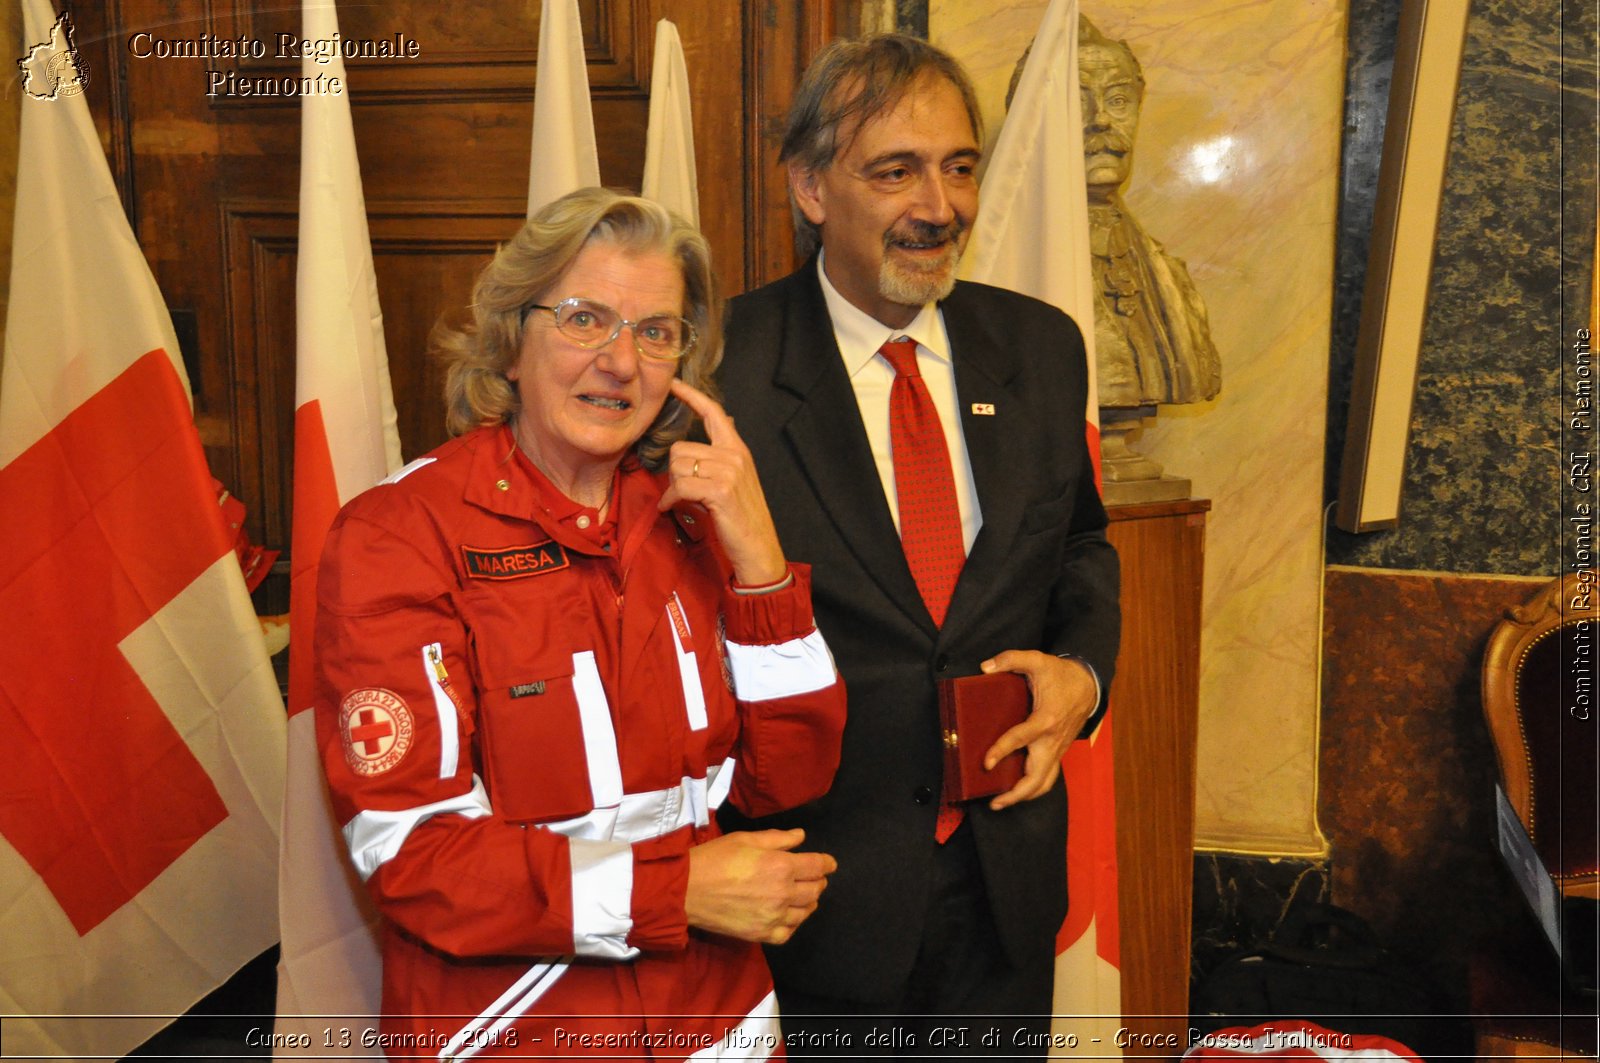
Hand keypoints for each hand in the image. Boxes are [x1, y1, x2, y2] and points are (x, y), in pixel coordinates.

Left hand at [659, 379, 787, 585]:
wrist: (758, 547)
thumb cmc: (742, 516)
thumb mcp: (736, 479)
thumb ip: (720, 456)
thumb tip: (706, 433)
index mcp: (737, 448)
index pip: (714, 413)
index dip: (691, 396)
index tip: (674, 384)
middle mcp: (734, 454)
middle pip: (680, 448)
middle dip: (675, 472)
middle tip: (683, 490)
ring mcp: (728, 471)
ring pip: (677, 467)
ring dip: (673, 487)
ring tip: (684, 500)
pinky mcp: (720, 490)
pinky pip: (679, 486)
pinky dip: (670, 500)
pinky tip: (671, 508)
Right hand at [685, 829, 836, 944]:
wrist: (686, 890)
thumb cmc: (714, 859)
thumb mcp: (746, 839)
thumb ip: (778, 839)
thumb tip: (801, 837)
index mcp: (781, 866)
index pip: (817, 866)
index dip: (827, 863)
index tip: (830, 864)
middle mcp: (782, 893)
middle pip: (814, 889)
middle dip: (818, 881)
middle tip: (815, 877)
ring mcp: (773, 917)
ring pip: (804, 912)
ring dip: (809, 902)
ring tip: (804, 897)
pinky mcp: (761, 934)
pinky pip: (788, 933)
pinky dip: (793, 924)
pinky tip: (789, 917)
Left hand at [978, 651, 1097, 810]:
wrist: (1088, 685)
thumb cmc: (1061, 674)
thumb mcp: (1037, 660)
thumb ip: (1011, 659)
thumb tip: (985, 667)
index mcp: (1046, 718)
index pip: (1022, 738)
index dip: (1002, 750)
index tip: (986, 763)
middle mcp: (1053, 740)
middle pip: (1037, 776)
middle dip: (1016, 793)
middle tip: (993, 801)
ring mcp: (1057, 749)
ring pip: (1044, 782)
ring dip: (1024, 796)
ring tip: (1001, 802)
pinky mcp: (1058, 752)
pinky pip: (1048, 777)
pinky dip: (1033, 788)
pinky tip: (1016, 790)